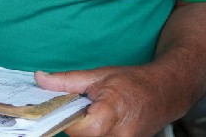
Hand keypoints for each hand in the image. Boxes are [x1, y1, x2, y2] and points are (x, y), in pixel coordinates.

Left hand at [35, 66, 169, 136]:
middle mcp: (120, 135)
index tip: (62, 107)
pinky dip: (95, 132)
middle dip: (75, 123)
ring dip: (85, 129)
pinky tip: (100, 120)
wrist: (165, 92)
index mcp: (111, 112)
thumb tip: (39, 79)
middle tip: (81, 107)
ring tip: (94, 112)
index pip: (77, 128)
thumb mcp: (98, 75)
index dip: (66, 118)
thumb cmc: (133, 82)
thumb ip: (66, 80)